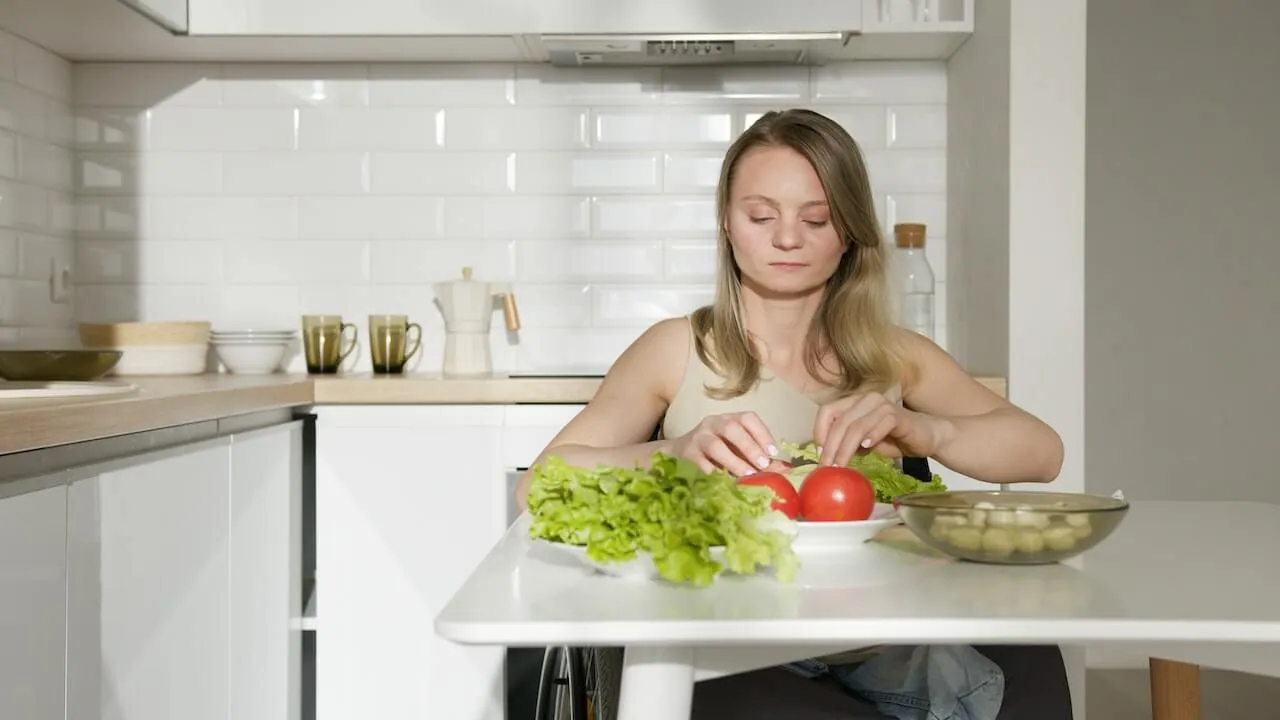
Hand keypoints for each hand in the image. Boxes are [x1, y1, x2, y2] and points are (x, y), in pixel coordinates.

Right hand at [669, 412, 777, 476]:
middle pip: (731, 428)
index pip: (748, 418)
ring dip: (734, 462)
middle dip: (749, 446)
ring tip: (748, 475)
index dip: (763, 433)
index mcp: (729, 419)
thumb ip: (758, 458)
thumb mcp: (735, 450)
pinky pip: (701, 464)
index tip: (774, 452)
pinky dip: (715, 474)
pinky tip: (726, 484)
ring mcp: (697, 438)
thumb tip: (784, 470)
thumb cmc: (714, 453)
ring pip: (715, 446)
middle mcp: (713, 424)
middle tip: (763, 464)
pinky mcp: (686, 455)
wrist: (676, 454)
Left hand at [813, 392, 949, 466]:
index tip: (819, 454)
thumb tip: (826, 455)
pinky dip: (871, 437)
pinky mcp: (897, 415)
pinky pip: (881, 424)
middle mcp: (866, 399)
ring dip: (846, 448)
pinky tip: (866, 449)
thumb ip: (847, 443)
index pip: (827, 411)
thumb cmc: (894, 438)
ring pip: (856, 426)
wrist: (926, 436)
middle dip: (831, 446)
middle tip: (827, 467)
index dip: (819, 432)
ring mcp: (882, 405)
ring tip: (841, 465)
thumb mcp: (864, 443)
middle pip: (840, 422)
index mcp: (854, 402)